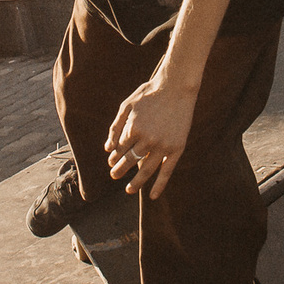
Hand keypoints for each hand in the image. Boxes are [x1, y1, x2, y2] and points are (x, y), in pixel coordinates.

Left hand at [106, 76, 198, 198]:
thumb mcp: (127, 105)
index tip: (112, 161)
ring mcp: (163, 145)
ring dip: (136, 182)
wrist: (176, 87)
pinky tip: (153, 196)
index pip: (120, 149)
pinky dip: (160, 185)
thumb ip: (115, 126)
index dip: (114, 156)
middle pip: (130, 161)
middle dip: (120, 170)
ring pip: (146, 170)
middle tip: (114, 176)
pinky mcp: (176, 148)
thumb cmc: (149, 94)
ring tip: (128, 189)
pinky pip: (167, 171)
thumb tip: (107, 149)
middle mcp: (147, 139)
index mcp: (133, 128)